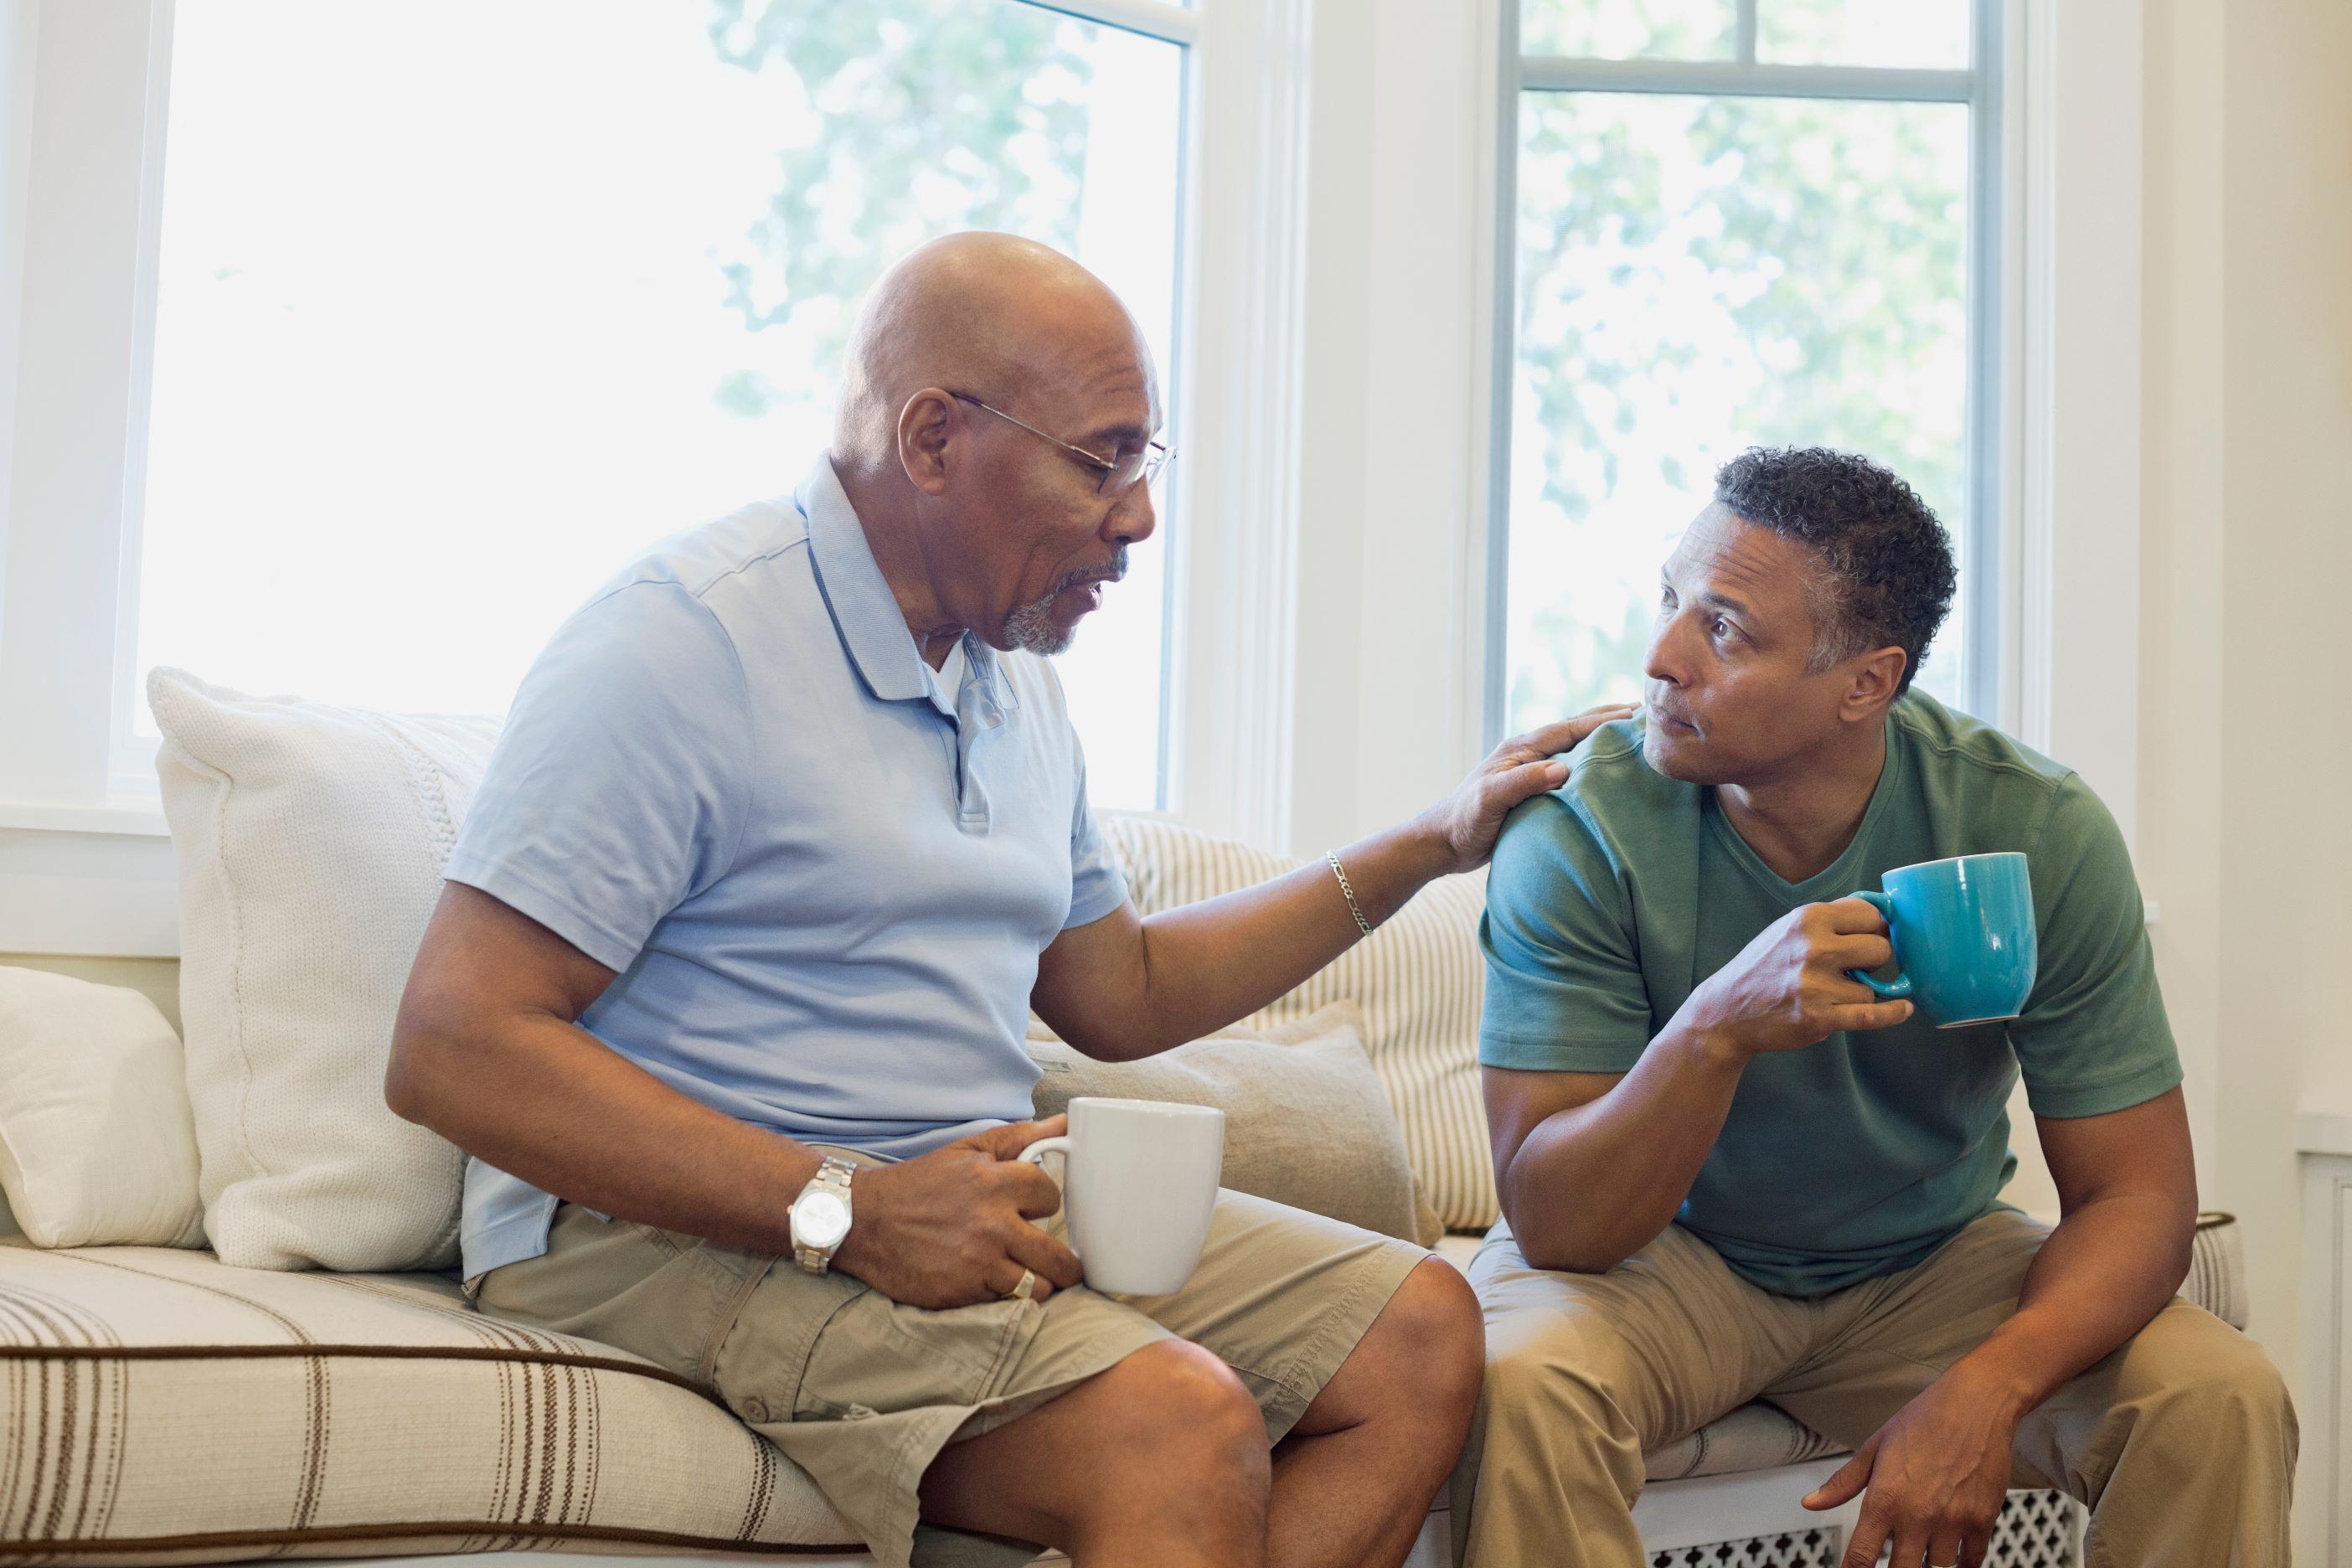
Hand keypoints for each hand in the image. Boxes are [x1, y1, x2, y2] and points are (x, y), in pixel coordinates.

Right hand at [830, 1117, 1083, 1308]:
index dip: (1044, 1202)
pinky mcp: (961, 1293)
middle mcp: (991, 1224)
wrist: (863, 1221)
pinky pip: (1005, 1302)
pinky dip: (1006, 1296)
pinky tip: (995, 1282)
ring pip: (1038, 1287)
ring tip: (1030, 1276)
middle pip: (1057, 1256)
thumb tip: (1066, 1124)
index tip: (1034, 1208)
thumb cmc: (919, 1184)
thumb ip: (1019, 1138)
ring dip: (1038, 1283)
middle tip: (1058, 1261)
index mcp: (994, 1182)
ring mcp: (977, 1263)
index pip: (1051, 1197)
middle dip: (1064, 1262)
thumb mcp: (966, 1151)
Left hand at [1415, 703, 1638, 874]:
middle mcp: (1527, 755)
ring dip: (1601, 739)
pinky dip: (1590, 764)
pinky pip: (1569, 771)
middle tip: (1643, 711)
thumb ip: (1522, 782)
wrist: (1443, 844)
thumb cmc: (1464, 822)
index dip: (1601, 720)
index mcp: (1519, 749)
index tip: (1634, 713)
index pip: (1568, 729)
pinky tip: (1606, 771)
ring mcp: (1529, 771)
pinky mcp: (1531, 791)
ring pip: (1573, 748)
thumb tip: (1563, 769)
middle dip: (1607, 719)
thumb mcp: (1491, 799)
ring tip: (1632, 733)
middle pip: (1574, 730)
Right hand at [1679, 898, 1912, 1058]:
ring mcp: (1816, 984)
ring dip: (1859, 992)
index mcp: (1809, 918)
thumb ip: (1831, 918)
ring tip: (1832, 993)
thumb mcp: (1789, 928)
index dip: (1876, 929)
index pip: (1872, 915)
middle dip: (1875, 960)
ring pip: (1873, 987)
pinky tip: (1902, 1008)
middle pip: (1882, 949)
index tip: (1871, 939)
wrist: (1727, 1010)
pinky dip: (1891, 1013)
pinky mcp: (1820, 1017)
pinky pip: (1872, 1015)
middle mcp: (1814, 947)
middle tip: (1855, 968)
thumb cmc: (1764, 966)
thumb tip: (1882, 909)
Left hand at [1803, 1365, 2025, 1567]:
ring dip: (1927, 1566)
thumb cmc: (1922, 1421)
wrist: (1975, 1405)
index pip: (1862, 1556)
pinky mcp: (1983, 1521)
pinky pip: (1972, 1562)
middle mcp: (1918, 1515)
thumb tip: (1810, 1503)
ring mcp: (1953, 1521)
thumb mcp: (1874, 1447)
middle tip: (1892, 1560)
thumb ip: (1842, 1483)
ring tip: (1920, 1553)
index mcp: (1885, 1498)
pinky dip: (1961, 1565)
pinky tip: (1952, 1558)